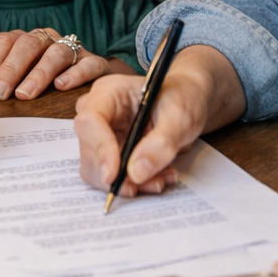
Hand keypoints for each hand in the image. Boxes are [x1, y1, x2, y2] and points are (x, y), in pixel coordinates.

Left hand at [0, 28, 119, 100]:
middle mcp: (46, 40)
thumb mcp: (18, 83)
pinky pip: (87, 64)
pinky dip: (74, 73)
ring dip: (38, 73)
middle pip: (26, 45)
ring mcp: (72, 49)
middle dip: (9, 70)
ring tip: (25, 94)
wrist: (94, 90)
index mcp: (23, 41)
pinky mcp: (95, 63)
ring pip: (55, 52)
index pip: (2, 42)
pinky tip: (61, 85)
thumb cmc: (45, 89)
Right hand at [73, 46, 244, 196]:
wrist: (188, 102)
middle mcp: (98, 113)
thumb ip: (161, 142)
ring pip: (97, 171)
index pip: (90, 121)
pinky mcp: (109, 153)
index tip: (114, 175)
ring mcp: (101, 135)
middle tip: (152, 182)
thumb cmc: (182, 97)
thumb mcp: (180, 115)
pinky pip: (112, 178)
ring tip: (162, 178)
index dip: (100, 149)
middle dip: (117, 175)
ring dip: (127, 183)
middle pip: (89, 151)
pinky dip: (134, 185)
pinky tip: (159, 177)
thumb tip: (136, 173)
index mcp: (109, 92)